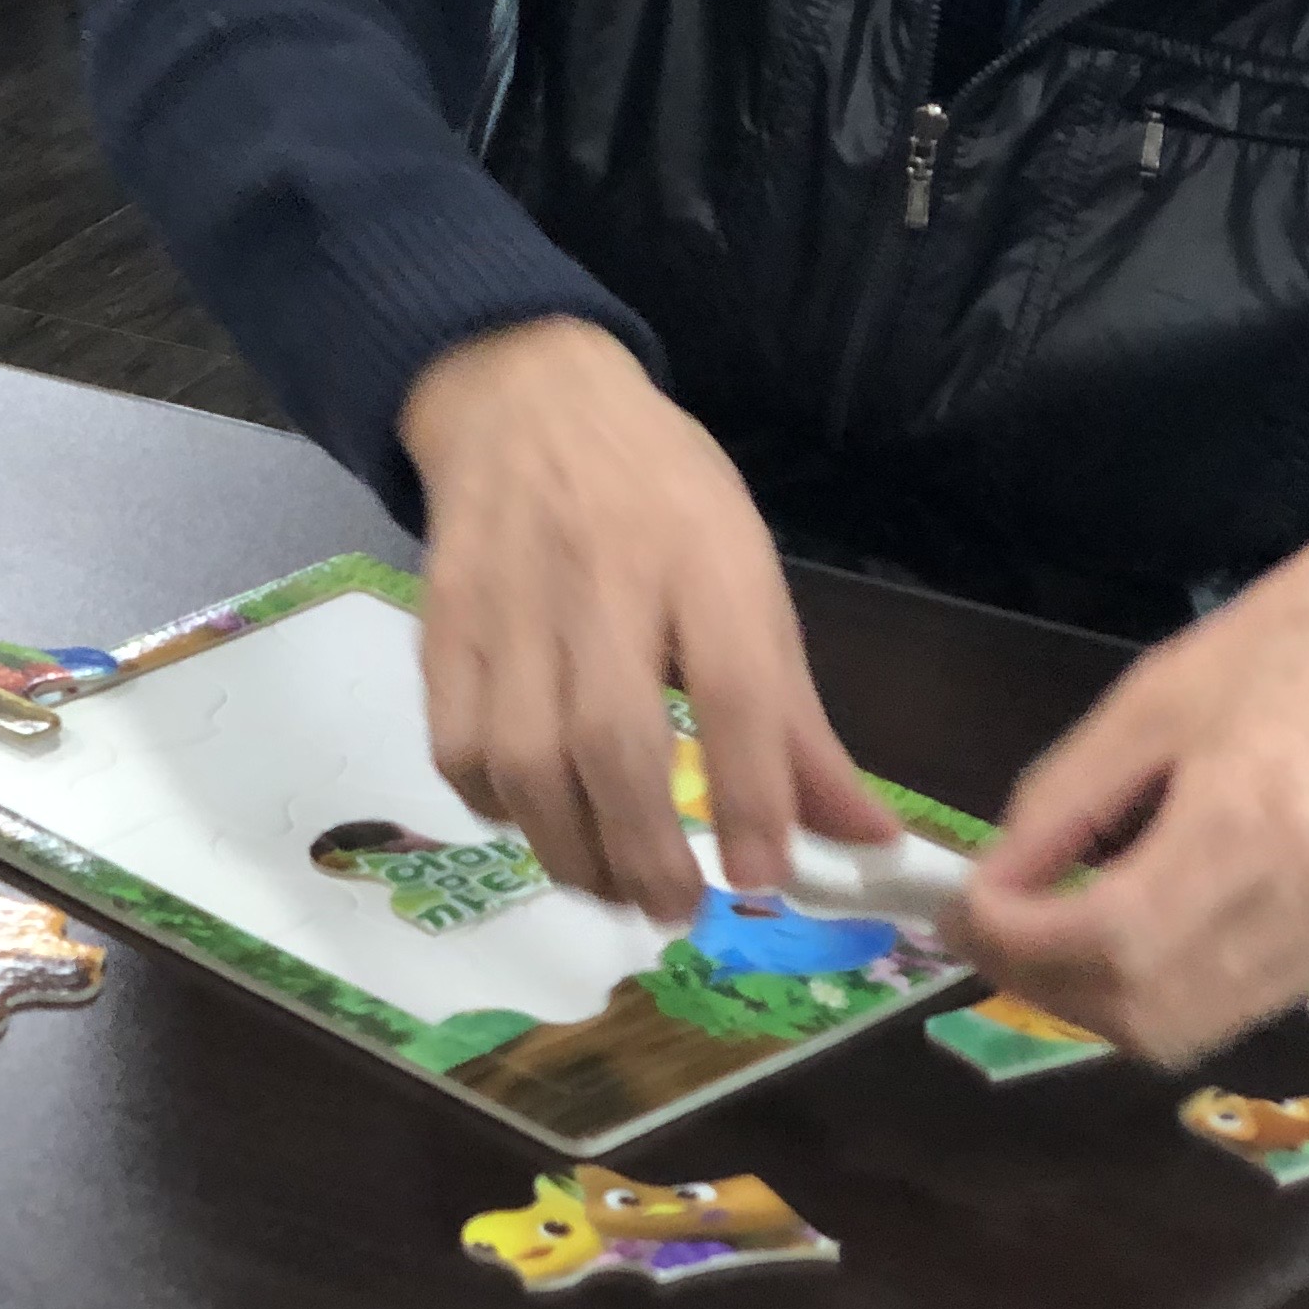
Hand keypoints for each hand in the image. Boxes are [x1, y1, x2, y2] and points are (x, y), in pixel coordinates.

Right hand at [403, 319, 897, 920]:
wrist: (526, 398)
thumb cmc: (660, 495)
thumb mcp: (749, 576)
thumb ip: (799, 723)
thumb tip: (865, 844)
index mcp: (704, 556)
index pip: (735, 688)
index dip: (751, 796)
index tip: (763, 880)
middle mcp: (603, 574)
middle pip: (612, 740)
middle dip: (646, 850)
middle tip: (679, 911)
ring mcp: (509, 599)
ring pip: (523, 758)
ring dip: (570, 848)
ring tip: (612, 885)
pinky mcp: (442, 621)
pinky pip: (457, 745)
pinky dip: (496, 806)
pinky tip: (537, 817)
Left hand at [951, 524, 1308, 1065]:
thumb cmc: (1292, 645)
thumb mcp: (1151, 701)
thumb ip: (1063, 804)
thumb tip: (994, 884)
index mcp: (1251, 825)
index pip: (1112, 943)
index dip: (1018, 944)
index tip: (960, 907)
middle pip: (1148, 1016)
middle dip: (1045, 984)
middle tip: (989, 927)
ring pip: (1191, 1029)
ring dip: (1099, 998)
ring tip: (1048, 928)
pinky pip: (1239, 1003)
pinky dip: (1164, 985)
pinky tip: (1130, 923)